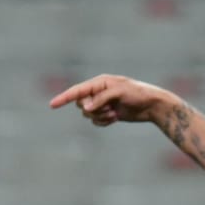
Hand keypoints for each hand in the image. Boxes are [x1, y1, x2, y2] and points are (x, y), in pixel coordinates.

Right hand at [48, 74, 174, 125]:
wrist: (152, 105)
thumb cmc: (138, 94)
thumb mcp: (119, 93)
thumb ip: (101, 99)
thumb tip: (86, 108)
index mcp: (99, 82)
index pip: (77, 90)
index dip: (64, 98)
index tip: (52, 105)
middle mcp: (98, 92)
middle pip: (81, 104)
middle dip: (92, 110)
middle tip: (108, 109)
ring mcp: (102, 104)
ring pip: (88, 115)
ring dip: (100, 117)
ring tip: (114, 114)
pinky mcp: (108, 114)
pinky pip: (96, 121)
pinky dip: (103, 122)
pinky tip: (115, 118)